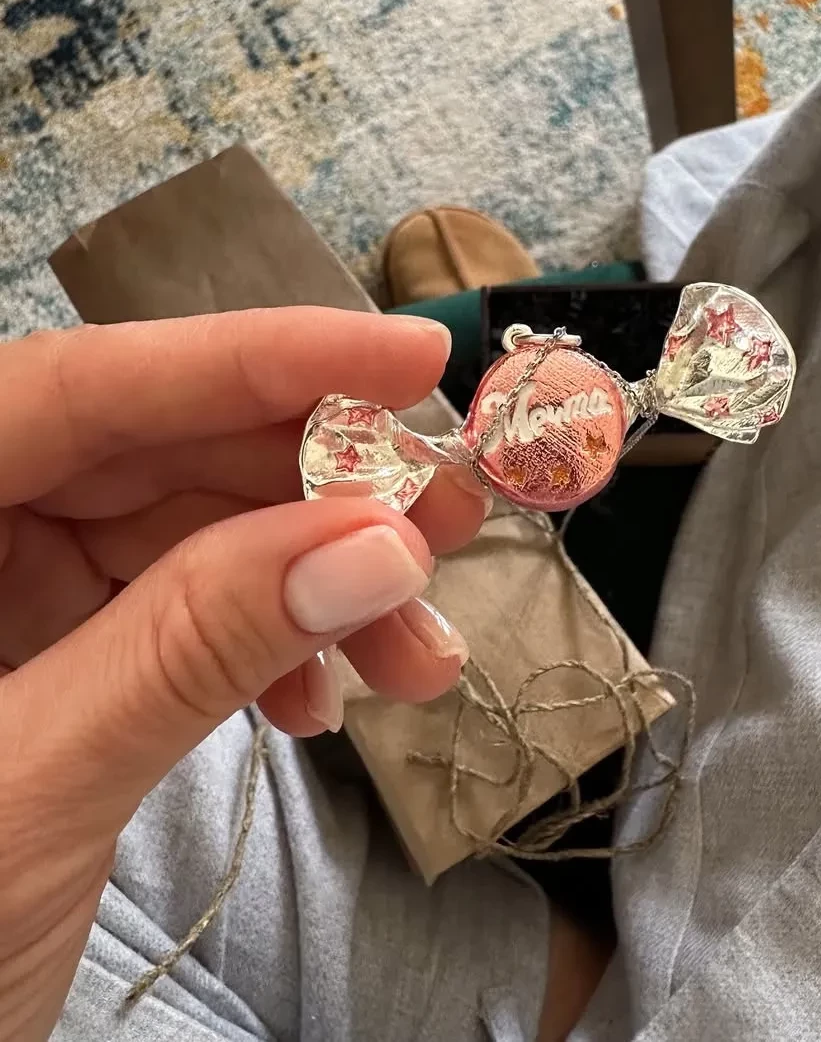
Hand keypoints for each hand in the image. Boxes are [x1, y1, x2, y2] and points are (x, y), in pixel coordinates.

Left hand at [0, 308, 487, 1040]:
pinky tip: (319, 699)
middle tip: (448, 513)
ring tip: (414, 648)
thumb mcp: (27, 793)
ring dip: (310, 584)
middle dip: (313, 490)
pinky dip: (260, 645)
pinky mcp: (41, 657)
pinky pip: (171, 612)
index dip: (257, 360)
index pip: (84, 388)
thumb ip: (191, 645)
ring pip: (181, 537)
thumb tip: (372, 542)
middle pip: (153, 456)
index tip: (407, 358)